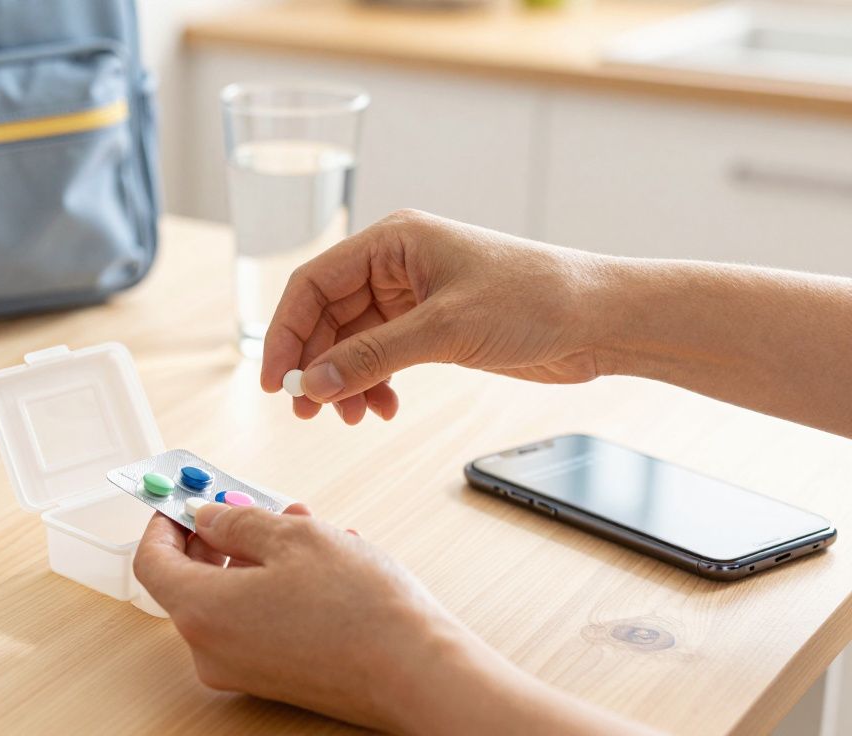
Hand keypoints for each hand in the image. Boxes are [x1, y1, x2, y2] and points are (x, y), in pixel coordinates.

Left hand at [133, 502, 447, 731]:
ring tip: (304, 524)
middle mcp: (212, 649)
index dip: (164, 522)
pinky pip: (258, 621)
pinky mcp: (274, 678)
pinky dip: (277, 585)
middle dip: (222, 533)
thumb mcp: (294, 537)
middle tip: (250, 503)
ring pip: (233, 596)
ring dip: (259, 554)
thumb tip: (210, 518)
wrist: (417, 672)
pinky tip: (321, 560)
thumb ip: (239, 521)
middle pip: (193, 579)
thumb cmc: (360, 609)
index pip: (152, 562)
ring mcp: (242, 669)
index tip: (182, 498)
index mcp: (202, 612)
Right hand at [260, 209, 611, 423]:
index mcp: (392, 242)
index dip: (286, 332)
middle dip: (316, 365)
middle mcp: (396, 265)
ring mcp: (413, 298)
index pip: (313, 283)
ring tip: (351, 418)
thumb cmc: (535, 299)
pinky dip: (374, 384)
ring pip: (351, 343)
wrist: (600, 319)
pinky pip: (381, 357)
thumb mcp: (444, 329)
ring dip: (344, 381)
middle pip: (327, 316)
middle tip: (308, 412)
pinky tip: (383, 408)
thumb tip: (313, 384)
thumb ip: (372, 356)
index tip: (275, 380)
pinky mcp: (432, 328)